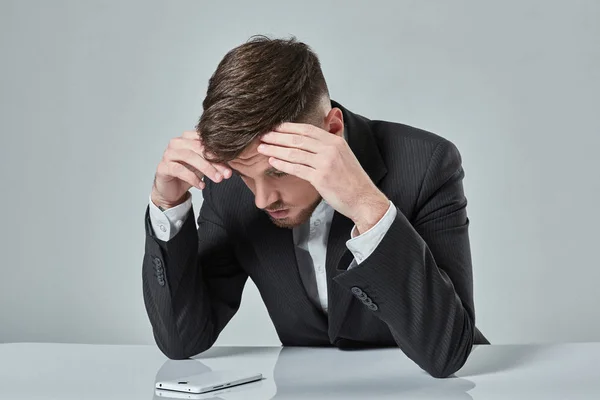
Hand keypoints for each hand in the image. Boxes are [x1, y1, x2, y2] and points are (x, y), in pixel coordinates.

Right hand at [151, 131, 231, 208]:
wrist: (172, 189)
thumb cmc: (189, 173)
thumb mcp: (205, 165)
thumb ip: (216, 160)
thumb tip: (235, 160)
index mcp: (188, 137)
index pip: (206, 140)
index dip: (220, 150)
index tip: (233, 162)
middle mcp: (177, 142)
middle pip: (199, 147)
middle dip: (215, 161)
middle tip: (227, 173)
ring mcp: (168, 154)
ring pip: (189, 157)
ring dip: (206, 169)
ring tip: (218, 179)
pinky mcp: (163, 167)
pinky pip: (179, 170)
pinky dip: (193, 178)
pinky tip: (202, 185)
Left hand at [257, 123, 388, 232]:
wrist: (363, 198)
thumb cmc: (351, 180)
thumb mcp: (343, 155)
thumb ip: (328, 146)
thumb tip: (310, 140)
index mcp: (335, 141)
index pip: (308, 129)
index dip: (289, 127)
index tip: (275, 127)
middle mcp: (330, 149)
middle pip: (298, 139)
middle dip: (277, 137)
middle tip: (263, 136)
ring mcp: (325, 163)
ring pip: (295, 153)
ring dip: (275, 149)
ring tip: (262, 148)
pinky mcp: (321, 178)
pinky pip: (297, 168)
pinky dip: (282, 164)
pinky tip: (272, 161)